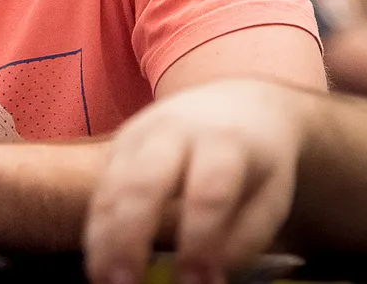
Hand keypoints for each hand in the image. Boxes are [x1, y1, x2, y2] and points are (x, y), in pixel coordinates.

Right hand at [85, 81, 307, 283]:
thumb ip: (244, 238)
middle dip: (131, 237)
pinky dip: (96, 230)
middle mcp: (175, 131)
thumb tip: (206, 278)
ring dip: (103, 239)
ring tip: (104, 282)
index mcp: (225, 141)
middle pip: (144, 182)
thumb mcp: (270, 197)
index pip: (209, 193)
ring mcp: (138, 134)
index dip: (201, 242)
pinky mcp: (116, 144)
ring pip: (112, 186)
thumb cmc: (256, 161)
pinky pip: (100, 190)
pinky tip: (99, 264)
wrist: (235, 101)